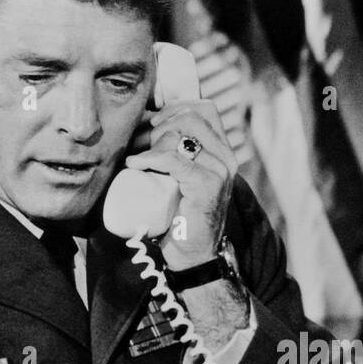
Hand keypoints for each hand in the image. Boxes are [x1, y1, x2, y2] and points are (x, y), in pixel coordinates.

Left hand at [124, 100, 237, 269]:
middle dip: (158, 125)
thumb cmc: (180, 216)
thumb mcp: (180, 177)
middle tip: (139, 145)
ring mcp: (220, 170)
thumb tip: (144, 124)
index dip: (173, 110)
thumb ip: (176, 154)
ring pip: (180, 135)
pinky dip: (149, 158)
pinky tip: (135, 165)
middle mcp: (226, 157)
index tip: (151, 126)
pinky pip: (174, 158)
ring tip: (138, 159)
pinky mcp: (207, 184)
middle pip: (189, 116)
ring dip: (151, 142)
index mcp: (222, 151)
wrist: (192, 254)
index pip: (202, 109)